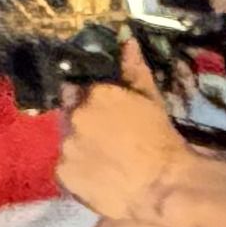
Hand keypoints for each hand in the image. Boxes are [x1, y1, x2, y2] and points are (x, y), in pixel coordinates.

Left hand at [53, 66, 219, 226]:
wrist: (163, 185)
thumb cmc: (162, 140)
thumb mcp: (151, 100)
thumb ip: (134, 71)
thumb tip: (127, 41)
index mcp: (96, 93)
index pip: (78, 90)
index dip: (88, 102)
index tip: (103, 114)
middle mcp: (76, 116)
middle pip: (70, 116)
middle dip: (83, 123)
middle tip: (106, 140)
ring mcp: (67, 145)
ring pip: (67, 143)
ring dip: (79, 147)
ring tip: (103, 161)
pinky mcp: (62, 174)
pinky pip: (65, 169)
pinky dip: (76, 172)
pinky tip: (96, 177)